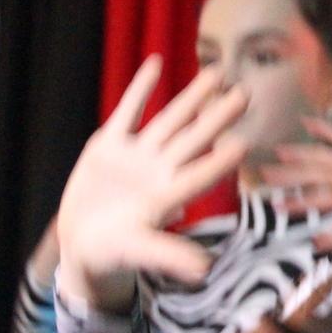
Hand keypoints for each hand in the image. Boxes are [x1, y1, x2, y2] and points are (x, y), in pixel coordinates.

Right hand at [57, 56, 247, 310]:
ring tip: (218, 71)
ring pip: (171, 119)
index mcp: (168, 196)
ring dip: (193, 96)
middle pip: (195, 138)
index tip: (244, 144)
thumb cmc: (115, 252)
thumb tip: (204, 270)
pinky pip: (128, 111)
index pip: (200, 175)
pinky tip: (156, 62)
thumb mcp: (140, 251)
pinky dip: (140, 88)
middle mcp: (160, 170)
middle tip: (247, 93)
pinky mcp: (110, 145)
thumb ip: (170, 255)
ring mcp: (137, 155)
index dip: (220, 161)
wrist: (84, 243)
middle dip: (219, 116)